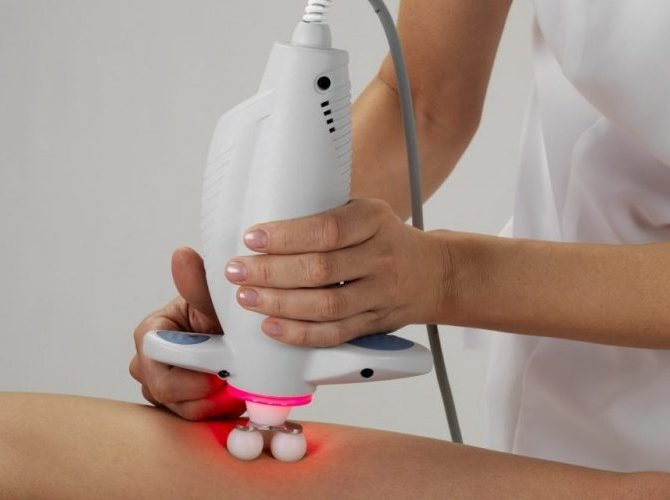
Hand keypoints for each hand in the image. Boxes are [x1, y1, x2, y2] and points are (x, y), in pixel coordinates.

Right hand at [130, 247, 244, 419]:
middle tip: (230, 381)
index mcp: (152, 332)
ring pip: (175, 408)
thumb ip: (200, 284)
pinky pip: (189, 418)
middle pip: (159, 389)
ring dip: (210, 403)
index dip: (185, 372)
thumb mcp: (217, 300)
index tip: (217, 371)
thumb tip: (182, 255)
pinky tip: (231, 398)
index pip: (152, 360)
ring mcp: (161, 385)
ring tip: (235, 387)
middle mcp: (148, 360)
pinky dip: (214, 411)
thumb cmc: (224, 314)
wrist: (242, 335)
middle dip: (198, 391)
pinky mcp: (178, 403)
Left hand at [224, 198, 447, 346]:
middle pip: (321, 270)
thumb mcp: (365, 211)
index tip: (252, 238)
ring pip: (326, 306)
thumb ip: (325, 214)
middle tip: (237, 271)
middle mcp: (380, 257)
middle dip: (271, 272)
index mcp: (374, 220)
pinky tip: (272, 326)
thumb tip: (266, 219)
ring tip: (246, 297)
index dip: (286, 236)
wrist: (432, 274)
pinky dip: (300, 334)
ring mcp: (379, 295)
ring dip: (279, 304)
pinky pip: (334, 335)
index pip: (328, 229)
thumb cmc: (384, 238)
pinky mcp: (373, 324)